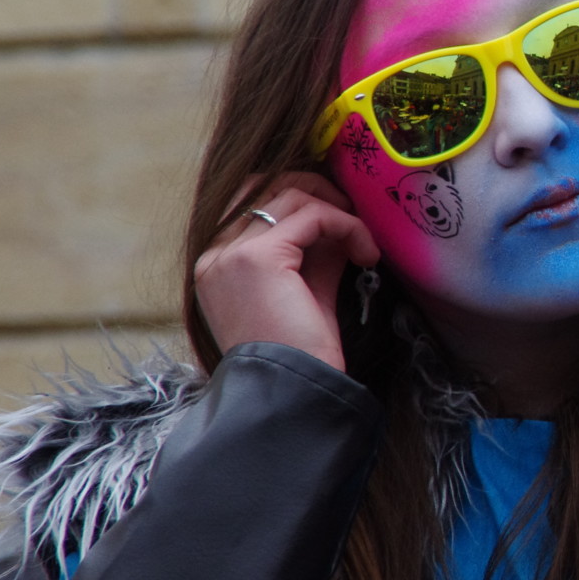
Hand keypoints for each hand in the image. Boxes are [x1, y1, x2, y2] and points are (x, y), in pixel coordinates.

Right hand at [194, 173, 379, 371]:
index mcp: (216, 265)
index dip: (300, 200)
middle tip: (354, 221)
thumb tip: (336, 218)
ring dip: (337, 211)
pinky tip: (365, 254)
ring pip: (290, 196)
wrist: (294, 393)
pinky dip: (346, 225)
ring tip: (363, 245)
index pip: (251, 202)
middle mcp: (213, 256)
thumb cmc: (302, 355)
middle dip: (317, 193)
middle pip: (265, 186)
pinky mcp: (256, 258)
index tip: (340, 221)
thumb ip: (312, 252)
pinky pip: (312, 216)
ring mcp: (229, 255)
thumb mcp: (305, 290)